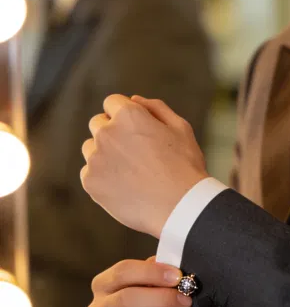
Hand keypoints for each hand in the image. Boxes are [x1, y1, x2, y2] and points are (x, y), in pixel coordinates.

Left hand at [81, 94, 208, 237]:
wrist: (179, 207)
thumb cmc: (184, 165)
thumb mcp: (180, 128)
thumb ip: (155, 108)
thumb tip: (133, 99)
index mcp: (128, 114)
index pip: (112, 102)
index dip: (124, 113)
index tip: (135, 129)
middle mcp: (106, 132)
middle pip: (98, 123)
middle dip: (112, 131)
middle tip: (134, 151)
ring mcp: (95, 158)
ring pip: (90, 148)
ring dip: (103, 153)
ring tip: (129, 171)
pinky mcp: (90, 181)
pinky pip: (89, 172)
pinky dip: (102, 177)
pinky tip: (123, 186)